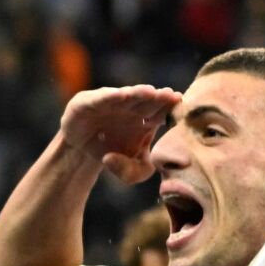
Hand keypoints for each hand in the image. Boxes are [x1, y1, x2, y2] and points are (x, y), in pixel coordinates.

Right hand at [58, 85, 181, 184]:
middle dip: (159, 97)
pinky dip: (109, 96)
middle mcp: (131, 108)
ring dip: (138, 93)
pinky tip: (121, 95)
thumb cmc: (115, 157)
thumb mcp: (131, 171)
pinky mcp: (87, 102)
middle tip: (170, 94)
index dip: (170, 108)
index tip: (180, 103)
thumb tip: (112, 161)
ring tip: (149, 92)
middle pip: (148, 101)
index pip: (163, 112)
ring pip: (127, 96)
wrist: (84, 151)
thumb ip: (137, 173)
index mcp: (148, 121)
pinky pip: (100, 98)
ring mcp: (110, 103)